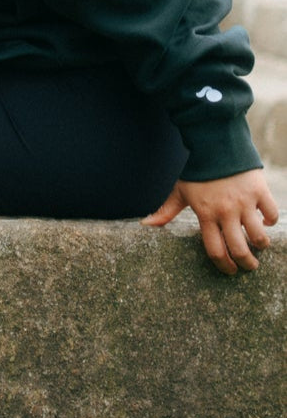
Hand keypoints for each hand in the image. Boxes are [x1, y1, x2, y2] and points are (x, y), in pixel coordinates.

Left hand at [142, 168, 278, 273]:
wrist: (216, 147)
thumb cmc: (198, 172)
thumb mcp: (180, 192)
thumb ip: (165, 211)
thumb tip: (145, 225)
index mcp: (206, 215)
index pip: (215, 249)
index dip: (223, 265)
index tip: (229, 271)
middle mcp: (226, 212)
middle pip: (239, 248)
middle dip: (246, 263)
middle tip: (249, 266)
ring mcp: (244, 202)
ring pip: (258, 235)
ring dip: (260, 244)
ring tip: (259, 246)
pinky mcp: (259, 191)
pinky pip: (271, 213)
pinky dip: (270, 221)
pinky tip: (264, 222)